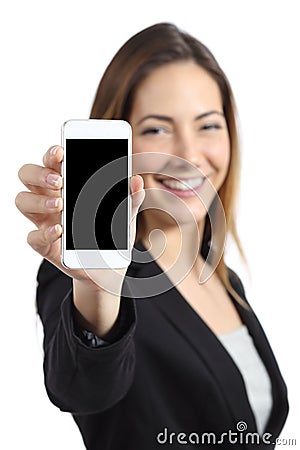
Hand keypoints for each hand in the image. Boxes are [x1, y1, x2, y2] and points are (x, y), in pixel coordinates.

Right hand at [16, 145, 144, 290]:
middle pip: (28, 175)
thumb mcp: (125, 214)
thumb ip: (130, 198)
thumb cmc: (111, 232)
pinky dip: (44, 233)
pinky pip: (33, 237)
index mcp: (67, 184)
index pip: (51, 161)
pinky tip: (59, 231)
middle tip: (60, 181)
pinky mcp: (45, 245)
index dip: (51, 153)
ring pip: (22, 201)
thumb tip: (136, 180)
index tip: (61, 152)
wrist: (109, 267)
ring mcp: (44, 220)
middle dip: (39, 173)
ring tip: (60, 204)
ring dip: (38, 200)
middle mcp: (50, 197)